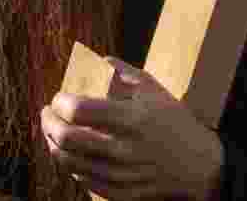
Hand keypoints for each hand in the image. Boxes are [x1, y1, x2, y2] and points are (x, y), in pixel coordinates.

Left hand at [41, 58, 223, 200]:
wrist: (199, 165)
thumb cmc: (173, 120)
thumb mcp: (153, 88)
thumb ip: (121, 71)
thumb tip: (93, 59)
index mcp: (132, 118)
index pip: (78, 110)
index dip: (59, 102)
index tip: (58, 97)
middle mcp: (124, 149)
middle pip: (66, 139)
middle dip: (48, 123)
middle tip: (47, 114)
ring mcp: (122, 175)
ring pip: (69, 163)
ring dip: (53, 145)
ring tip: (52, 133)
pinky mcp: (122, 193)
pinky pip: (83, 181)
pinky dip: (70, 166)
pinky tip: (70, 154)